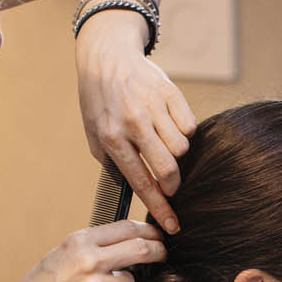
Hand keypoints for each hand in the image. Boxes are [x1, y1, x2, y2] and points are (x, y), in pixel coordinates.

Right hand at [0, 218, 165, 281]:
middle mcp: (88, 260)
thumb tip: (126, 241)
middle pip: (141, 249)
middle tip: (163, 255)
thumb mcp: (59, 255)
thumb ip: (89, 247)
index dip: (147, 230)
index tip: (157, 234)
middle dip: (157, 251)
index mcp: (78, 241)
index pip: (125, 227)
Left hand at [74, 15, 195, 232]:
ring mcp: (153, 106)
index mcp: (112, 136)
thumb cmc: (99, 99)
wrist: (107, 56)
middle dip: (173, 185)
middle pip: (168, 168)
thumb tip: (134, 187)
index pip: (140, 181)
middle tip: (170, 185)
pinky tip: (169, 127)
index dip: (159, 207)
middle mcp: (133, 122)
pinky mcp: (170, 93)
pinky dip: (184, 133)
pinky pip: (189, 126)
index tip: (172, 225)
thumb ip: (110, 162)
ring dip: (176, 155)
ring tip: (163, 146)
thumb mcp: (93, 132)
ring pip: (181, 148)